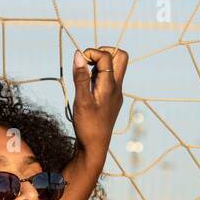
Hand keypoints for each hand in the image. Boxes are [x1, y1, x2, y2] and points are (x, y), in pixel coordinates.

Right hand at [71, 46, 127, 163]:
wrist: (95, 147)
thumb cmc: (88, 126)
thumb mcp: (81, 100)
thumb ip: (80, 77)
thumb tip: (78, 54)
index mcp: (111, 86)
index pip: (107, 56)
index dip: (92, 53)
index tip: (80, 62)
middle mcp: (117, 87)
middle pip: (120, 57)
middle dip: (103, 52)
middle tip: (89, 61)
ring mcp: (115, 93)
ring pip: (115, 68)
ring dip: (100, 64)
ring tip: (86, 76)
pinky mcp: (111, 100)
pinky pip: (109, 79)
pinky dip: (98, 76)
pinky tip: (88, 87)